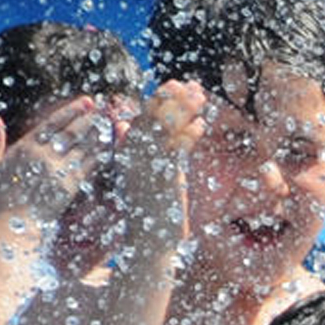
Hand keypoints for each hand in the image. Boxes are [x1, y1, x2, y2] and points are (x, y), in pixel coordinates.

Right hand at [0, 97, 118, 228]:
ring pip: (85, 147)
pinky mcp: (71, 186)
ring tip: (112, 121)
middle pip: (73, 131)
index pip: (53, 123)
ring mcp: (59, 171)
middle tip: (103, 107)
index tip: (86, 101)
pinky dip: (103, 154)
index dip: (72, 110)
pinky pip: (91, 166)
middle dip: (90, 117)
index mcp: (26, 147)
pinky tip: (112, 145)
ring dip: (100, 133)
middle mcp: (45, 156)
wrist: (10, 227)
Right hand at [116, 81, 207, 251]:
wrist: (147, 240)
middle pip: (154, 116)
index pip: (143, 115)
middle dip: (174, 98)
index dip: (161, 97)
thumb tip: (123, 122)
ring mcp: (147, 166)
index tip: (177, 84)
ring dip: (185, 110)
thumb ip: (131, 145)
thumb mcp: (135, 171)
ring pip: (166, 129)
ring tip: (201, 97)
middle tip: (193, 85)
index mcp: (127, 151)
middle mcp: (134, 156)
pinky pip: (176, 151)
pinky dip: (189, 136)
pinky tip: (201, 125)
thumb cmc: (145, 208)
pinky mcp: (163, 179)